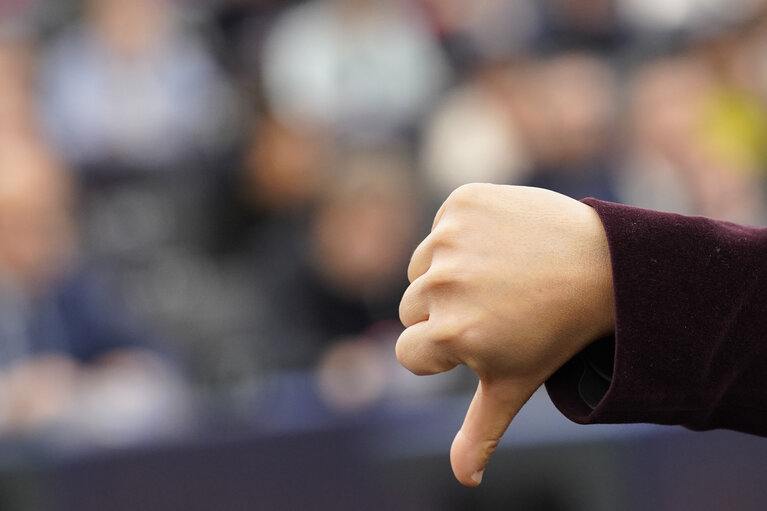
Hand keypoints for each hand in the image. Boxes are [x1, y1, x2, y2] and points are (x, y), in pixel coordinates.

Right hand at [396, 184, 613, 485]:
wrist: (605, 263)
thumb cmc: (557, 331)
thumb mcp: (514, 384)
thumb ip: (479, 433)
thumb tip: (464, 480)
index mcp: (450, 333)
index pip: (409, 352)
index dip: (444, 351)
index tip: (483, 338)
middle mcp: (443, 283)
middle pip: (411, 309)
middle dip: (444, 312)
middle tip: (496, 307)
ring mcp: (451, 237)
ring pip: (422, 267)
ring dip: (449, 272)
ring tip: (500, 275)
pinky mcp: (464, 201)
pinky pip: (442, 226)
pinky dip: (463, 234)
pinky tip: (501, 243)